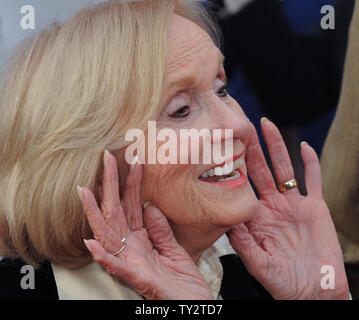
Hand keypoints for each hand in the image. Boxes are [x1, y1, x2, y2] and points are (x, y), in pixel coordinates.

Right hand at [77, 151, 212, 299]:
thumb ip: (161, 231)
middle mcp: (132, 248)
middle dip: (110, 185)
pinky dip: (104, 255)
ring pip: (109, 234)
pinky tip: (92, 242)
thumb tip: (150, 206)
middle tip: (105, 158)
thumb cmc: (183, 283)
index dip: (132, 184)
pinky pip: (118, 266)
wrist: (195, 308)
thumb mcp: (175, 251)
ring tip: (84, 192)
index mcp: (142, 241)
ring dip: (95, 214)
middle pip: (116, 212)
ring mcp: (133, 263)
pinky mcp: (139, 279)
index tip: (134, 161)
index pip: (132, 206)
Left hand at [229, 118, 349, 299]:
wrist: (315, 292)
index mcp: (257, 217)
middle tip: (242, 126)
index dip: (235, 167)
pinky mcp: (316, 207)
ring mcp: (295, 204)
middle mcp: (274, 206)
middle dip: (252, 148)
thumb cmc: (283, 282)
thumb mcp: (258, 263)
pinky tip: (304, 146)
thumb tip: (228, 222)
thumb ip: (243, 243)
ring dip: (276, 147)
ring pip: (284, 169)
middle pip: (261, 170)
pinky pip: (314, 180)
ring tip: (266, 125)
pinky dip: (311, 163)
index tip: (223, 148)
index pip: (244, 186)